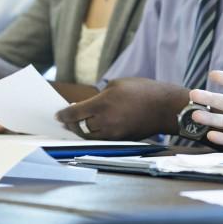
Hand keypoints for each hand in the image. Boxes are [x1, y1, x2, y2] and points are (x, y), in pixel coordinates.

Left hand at [55, 78, 187, 139]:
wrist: (165, 107)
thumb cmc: (143, 90)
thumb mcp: (118, 84)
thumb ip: (101, 95)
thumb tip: (89, 105)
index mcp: (103, 103)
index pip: (75, 113)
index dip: (63, 115)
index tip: (57, 115)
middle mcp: (106, 120)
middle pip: (80, 127)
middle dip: (71, 124)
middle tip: (65, 121)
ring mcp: (114, 132)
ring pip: (90, 136)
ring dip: (82, 131)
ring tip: (77, 125)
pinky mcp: (122, 139)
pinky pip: (102, 139)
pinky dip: (94, 135)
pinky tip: (93, 129)